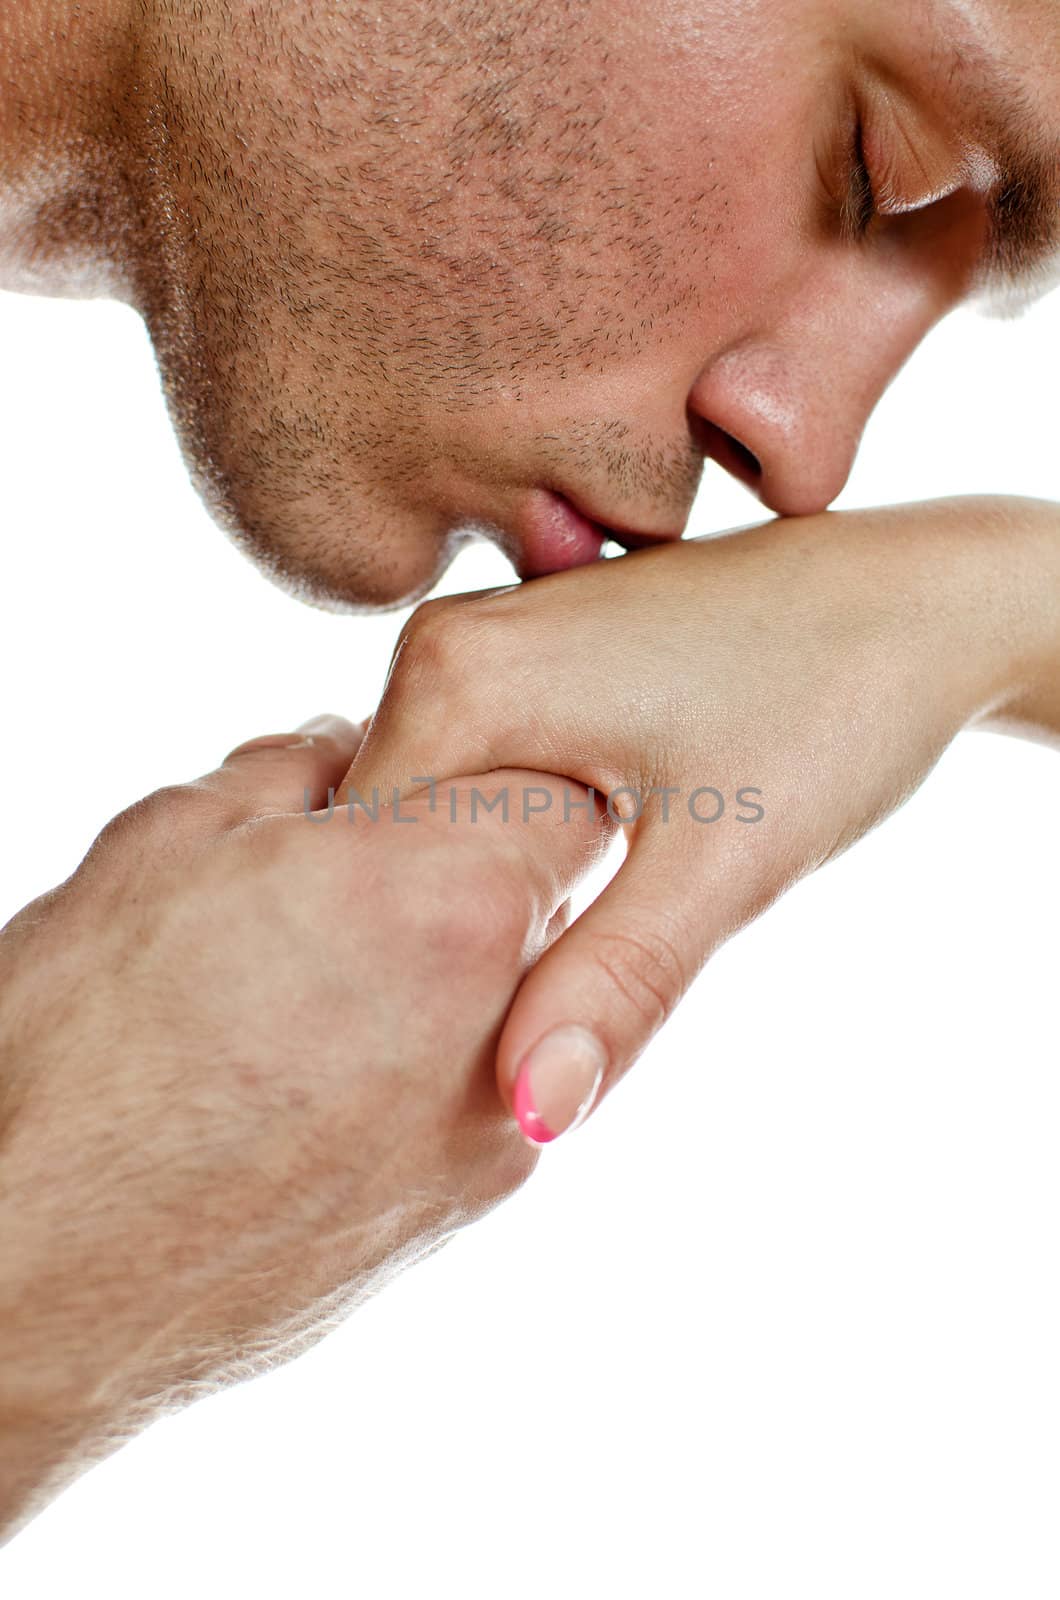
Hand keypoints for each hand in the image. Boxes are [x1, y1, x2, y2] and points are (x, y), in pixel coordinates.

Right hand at [0, 717, 609, 1537]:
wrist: (38, 1277)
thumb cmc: (75, 1057)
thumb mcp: (161, 852)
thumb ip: (286, 775)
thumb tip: (343, 752)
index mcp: (444, 902)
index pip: (562, 799)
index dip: (494, 779)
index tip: (423, 792)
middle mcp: (505, 1022)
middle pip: (555, 903)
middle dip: (480, 871)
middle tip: (362, 886)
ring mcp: (491, 1132)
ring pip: (524, 1000)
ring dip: (456, 971)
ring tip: (321, 991)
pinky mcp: (459, 1210)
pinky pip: (481, 1092)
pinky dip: (429, 1063)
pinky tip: (317, 1076)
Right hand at [343, 497, 1059, 1140]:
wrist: (925, 603)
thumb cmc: (837, 706)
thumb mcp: (722, 866)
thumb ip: (612, 985)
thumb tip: (528, 1114)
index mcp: (455, 676)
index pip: (354, 864)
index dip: (407, 961)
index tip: (472, 1024)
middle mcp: (447, 639)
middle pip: (390, 841)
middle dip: (445, 927)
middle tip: (556, 980)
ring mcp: (491, 638)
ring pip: (439, 812)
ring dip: (484, 886)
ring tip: (588, 913)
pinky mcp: (535, 651)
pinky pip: (483, 772)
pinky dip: (515, 839)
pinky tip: (594, 865)